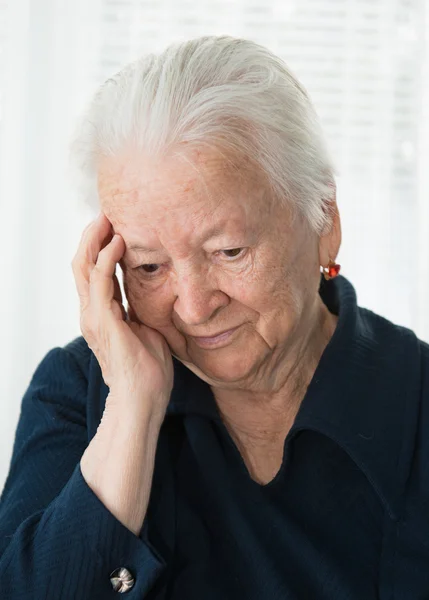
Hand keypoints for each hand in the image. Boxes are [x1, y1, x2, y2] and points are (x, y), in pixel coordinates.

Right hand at [71, 212, 173, 417]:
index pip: (94, 273)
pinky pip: (100, 281)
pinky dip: (106, 258)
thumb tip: (152, 298)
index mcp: (102, 315)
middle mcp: (92, 313)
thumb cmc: (148, 372)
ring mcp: (94, 316)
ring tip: (107, 218)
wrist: (142, 400)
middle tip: (106, 214)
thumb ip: (141, 312)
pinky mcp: (103, 320)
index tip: (116, 227)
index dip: (101, 248)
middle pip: (82, 264)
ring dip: (94, 239)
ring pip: (84, 267)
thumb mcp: (147, 332)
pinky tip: (118, 241)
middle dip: (92, 236)